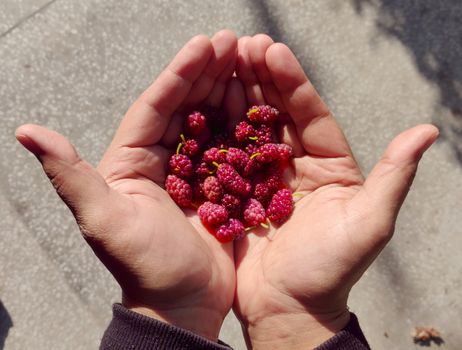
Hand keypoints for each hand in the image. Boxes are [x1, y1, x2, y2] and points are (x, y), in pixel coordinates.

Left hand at [15, 30, 238, 340]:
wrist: (181, 305)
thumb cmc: (144, 267)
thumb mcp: (104, 220)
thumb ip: (70, 175)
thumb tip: (27, 131)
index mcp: (130, 161)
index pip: (154, 106)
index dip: (179, 73)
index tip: (204, 43)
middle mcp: (159, 161)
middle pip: (184, 106)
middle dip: (207, 72)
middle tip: (232, 41)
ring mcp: (192, 172)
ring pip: (209, 121)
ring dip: (228, 91)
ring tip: (249, 61)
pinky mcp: (217, 186)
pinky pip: (231, 147)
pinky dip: (245, 124)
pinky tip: (260, 103)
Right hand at [232, 35, 438, 348]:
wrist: (288, 309)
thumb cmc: (330, 272)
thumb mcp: (368, 224)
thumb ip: (393, 177)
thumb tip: (427, 131)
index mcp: (329, 166)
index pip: (310, 113)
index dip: (291, 81)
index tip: (272, 50)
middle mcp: (295, 166)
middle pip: (276, 113)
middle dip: (259, 78)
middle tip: (240, 44)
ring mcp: (261, 178)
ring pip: (248, 128)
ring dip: (234, 96)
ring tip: (218, 63)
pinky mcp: (235, 193)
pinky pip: (224, 156)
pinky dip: (213, 131)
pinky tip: (200, 106)